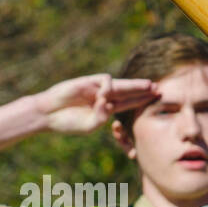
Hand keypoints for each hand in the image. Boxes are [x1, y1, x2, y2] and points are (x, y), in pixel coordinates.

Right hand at [31, 74, 158, 134]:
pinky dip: (108, 88)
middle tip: (159, 89)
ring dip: (135, 86)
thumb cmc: (68, 122)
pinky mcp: (88, 81)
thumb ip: (102, 117)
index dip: (141, 101)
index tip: (156, 100)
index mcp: (105, 109)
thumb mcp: (89, 125)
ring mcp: (96, 88)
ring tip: (149, 86)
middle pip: (128, 91)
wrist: (48, 114)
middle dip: (143, 90)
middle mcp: (103, 97)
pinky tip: (105, 95)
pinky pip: (105, 81)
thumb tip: (109, 104)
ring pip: (120, 84)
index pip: (128, 103)